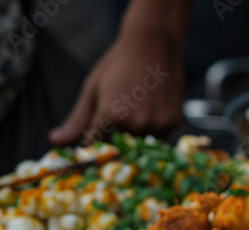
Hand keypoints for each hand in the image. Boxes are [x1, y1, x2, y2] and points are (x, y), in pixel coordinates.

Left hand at [49, 27, 184, 144]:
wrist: (154, 44)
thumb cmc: (118, 63)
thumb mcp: (92, 89)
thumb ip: (78, 119)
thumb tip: (55, 140)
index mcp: (111, 115)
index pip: (96, 145)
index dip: (93, 143)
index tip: (93, 142)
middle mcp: (136, 124)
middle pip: (120, 147)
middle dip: (115, 139)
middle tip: (119, 116)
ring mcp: (158, 124)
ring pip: (142, 145)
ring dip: (136, 135)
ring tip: (136, 108)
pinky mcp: (174, 122)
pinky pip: (160, 137)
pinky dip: (153, 129)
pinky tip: (150, 108)